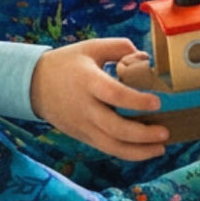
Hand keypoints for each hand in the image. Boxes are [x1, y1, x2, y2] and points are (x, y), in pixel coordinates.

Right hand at [30, 38, 168, 159]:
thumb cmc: (67, 63)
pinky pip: (107, 149)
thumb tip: (145, 59)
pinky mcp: (82, 136)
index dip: (137, 101)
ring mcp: (83, 125)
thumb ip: (119, 47)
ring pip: (112, 146)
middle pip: (115, 128)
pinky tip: (145, 150)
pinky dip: (127, 153)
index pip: (114, 95)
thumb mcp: (91, 47)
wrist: (34, 85)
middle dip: (143, 135)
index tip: (157, 102)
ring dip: (139, 151)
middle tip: (166, 132)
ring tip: (161, 148)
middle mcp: (85, 107)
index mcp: (88, 81)